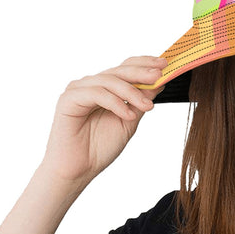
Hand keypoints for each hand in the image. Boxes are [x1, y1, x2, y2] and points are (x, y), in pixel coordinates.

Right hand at [39, 55, 166, 184]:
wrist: (79, 170)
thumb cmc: (100, 147)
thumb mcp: (129, 121)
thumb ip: (141, 102)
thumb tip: (159, 82)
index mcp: (106, 88)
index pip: (126, 68)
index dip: (145, 63)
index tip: (165, 64)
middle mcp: (92, 85)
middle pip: (119, 70)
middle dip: (142, 72)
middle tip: (159, 75)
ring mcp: (79, 90)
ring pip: (109, 81)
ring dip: (132, 93)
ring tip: (147, 106)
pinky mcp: (68, 99)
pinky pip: (96, 94)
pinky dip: (115, 104)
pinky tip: (128, 115)